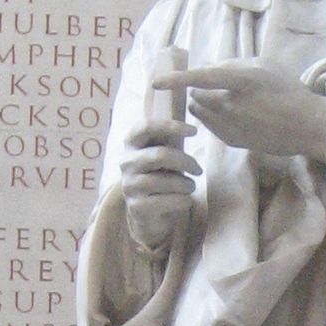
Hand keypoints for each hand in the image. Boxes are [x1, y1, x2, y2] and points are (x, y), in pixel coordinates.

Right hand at [119, 116, 200, 254]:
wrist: (148, 212)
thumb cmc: (160, 175)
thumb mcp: (163, 153)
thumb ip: (169, 137)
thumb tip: (193, 113)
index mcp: (131, 143)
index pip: (147, 127)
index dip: (171, 126)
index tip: (195, 131)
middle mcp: (126, 162)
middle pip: (161, 155)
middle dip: (186, 161)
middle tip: (199, 169)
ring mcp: (129, 186)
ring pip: (167, 181)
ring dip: (187, 184)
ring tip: (190, 186)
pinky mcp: (137, 207)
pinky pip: (169, 200)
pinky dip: (184, 200)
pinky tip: (185, 200)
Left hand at [151, 59, 325, 166]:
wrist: (306, 126)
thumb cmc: (287, 90)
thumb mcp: (263, 66)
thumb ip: (232, 65)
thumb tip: (207, 69)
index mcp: (242, 81)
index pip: (202, 78)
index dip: (177, 79)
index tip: (156, 82)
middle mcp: (233, 105)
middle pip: (196, 94)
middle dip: (197, 88)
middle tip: (214, 85)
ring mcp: (231, 125)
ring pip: (200, 111)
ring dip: (202, 102)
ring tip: (223, 99)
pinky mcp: (232, 140)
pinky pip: (209, 125)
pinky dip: (211, 116)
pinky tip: (230, 113)